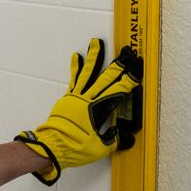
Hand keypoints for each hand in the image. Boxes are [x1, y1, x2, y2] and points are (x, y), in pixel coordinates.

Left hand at [14, 39, 139, 183]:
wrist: (52, 147)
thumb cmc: (75, 148)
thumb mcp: (100, 148)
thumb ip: (114, 140)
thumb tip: (127, 138)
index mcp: (99, 110)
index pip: (120, 90)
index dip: (130, 78)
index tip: (138, 66)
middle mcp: (89, 99)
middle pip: (107, 77)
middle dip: (119, 64)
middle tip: (127, 52)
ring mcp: (77, 97)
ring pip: (88, 72)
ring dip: (94, 56)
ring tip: (96, 42)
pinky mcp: (68, 98)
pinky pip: (74, 79)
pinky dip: (76, 67)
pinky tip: (77, 56)